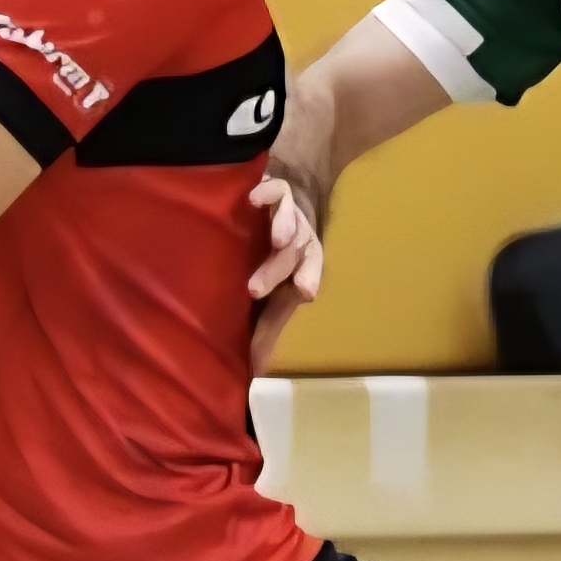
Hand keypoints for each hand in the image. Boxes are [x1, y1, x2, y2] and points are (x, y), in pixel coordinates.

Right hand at [246, 174, 323, 370]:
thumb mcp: (265, 296)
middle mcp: (300, 240)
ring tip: (275, 240)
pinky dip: (268, 193)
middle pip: (296, 254)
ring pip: (293, 221)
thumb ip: (263, 328)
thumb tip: (255, 370)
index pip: (307, 276)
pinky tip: (253, 200)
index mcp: (301, 265)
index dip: (306, 282)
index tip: (302, 293)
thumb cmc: (265, 258)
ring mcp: (289, 214)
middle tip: (254, 289)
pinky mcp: (276, 190)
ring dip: (286, 229)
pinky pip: (278, 191)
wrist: (272, 202)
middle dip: (279, 271)